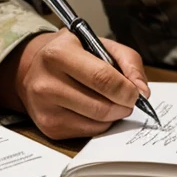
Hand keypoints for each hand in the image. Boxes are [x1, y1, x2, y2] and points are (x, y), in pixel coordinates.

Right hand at [0, 29, 149, 139]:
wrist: (34, 68)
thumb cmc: (72, 53)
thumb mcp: (99, 43)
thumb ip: (128, 61)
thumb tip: (143, 91)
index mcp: (59, 53)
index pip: (101, 77)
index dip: (125, 89)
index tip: (137, 93)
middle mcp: (46, 82)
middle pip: (100, 105)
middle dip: (123, 105)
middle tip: (131, 100)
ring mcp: (44, 108)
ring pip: (95, 122)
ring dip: (114, 115)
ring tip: (114, 102)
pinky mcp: (47, 127)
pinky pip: (87, 132)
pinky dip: (101, 124)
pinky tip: (97, 109)